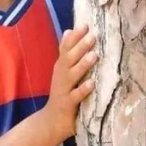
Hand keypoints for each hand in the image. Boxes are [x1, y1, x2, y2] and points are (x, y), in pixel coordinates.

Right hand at [42, 24, 97, 141]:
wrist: (51, 121)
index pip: (65, 48)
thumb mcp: (63, 71)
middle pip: (69, 59)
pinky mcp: (68, 104)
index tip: (85, 25)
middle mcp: (61, 76)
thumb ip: (66, 52)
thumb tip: (69, 30)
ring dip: (83, 65)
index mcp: (61, 67)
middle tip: (92, 36)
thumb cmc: (63, 93)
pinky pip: (76, 96)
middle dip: (80, 47)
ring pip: (73, 75)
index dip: (74, 37)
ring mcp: (63, 90)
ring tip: (94, 55)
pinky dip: (83, 89)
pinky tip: (92, 83)